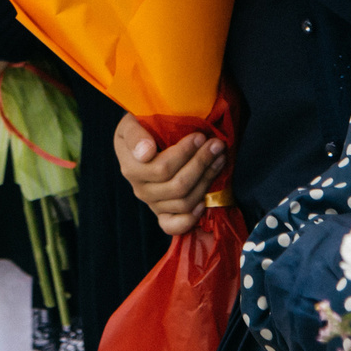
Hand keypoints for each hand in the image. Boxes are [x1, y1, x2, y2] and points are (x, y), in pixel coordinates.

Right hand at [116, 113, 222, 235]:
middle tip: (216, 145)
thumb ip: (135, 135)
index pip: (162, 168)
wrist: (140, 143)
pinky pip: (173, 226)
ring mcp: (153, 204)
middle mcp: (141, 189)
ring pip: (184, 203)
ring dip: (206, 181)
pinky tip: (204, 201)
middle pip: (178, 186)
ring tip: (220, 159)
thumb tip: (147, 152)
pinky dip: (190, 218)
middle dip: (201, 164)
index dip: (185, 154)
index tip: (200, 136)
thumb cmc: (139, 129)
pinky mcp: (162, 215)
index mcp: (131, 168)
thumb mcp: (131, 124)